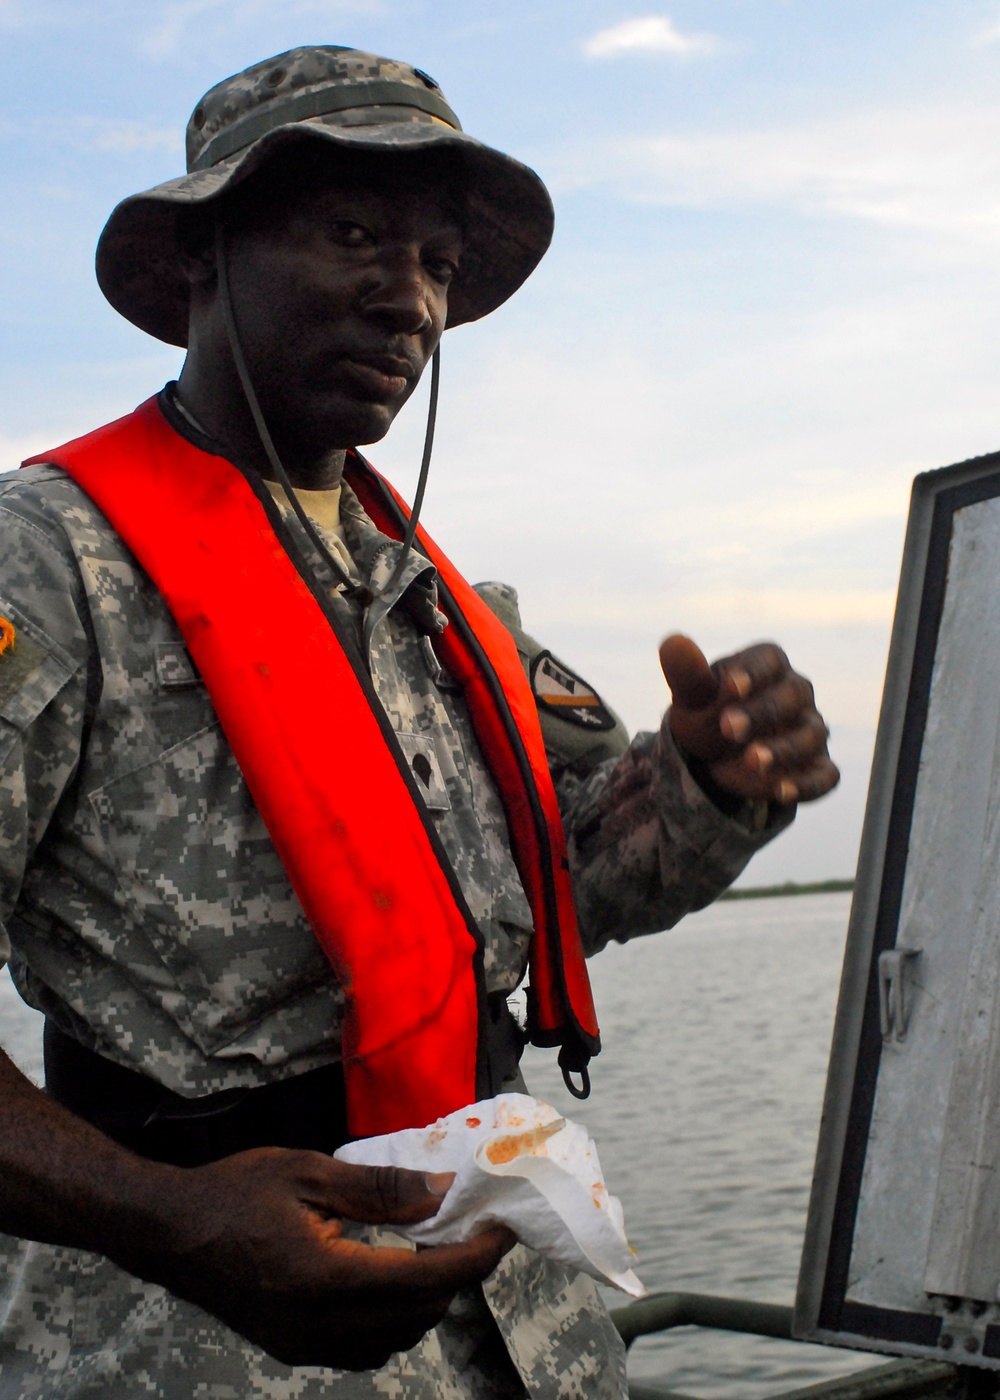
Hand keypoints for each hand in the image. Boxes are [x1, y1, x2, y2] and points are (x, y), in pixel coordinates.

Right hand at [137, 1149, 514, 1370]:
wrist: (168, 1232)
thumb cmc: (235, 1192)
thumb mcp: (310, 1173)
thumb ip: (380, 1189)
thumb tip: (443, 1191)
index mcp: (325, 1278)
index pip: (424, 1280)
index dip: (473, 1258)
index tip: (503, 1231)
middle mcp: (319, 1324)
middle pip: (418, 1314)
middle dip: (454, 1275)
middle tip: (468, 1229)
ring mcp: (305, 1345)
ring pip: (395, 1338)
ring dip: (424, 1300)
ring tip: (429, 1248)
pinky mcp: (293, 1349)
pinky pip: (364, 1348)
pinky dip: (391, 1319)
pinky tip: (387, 1278)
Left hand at [659, 634, 838, 805]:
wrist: (717, 753)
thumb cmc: (708, 711)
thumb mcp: (692, 695)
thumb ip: (686, 673)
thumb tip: (673, 642)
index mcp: (767, 665)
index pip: (769, 661)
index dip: (752, 672)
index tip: (729, 685)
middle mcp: (796, 693)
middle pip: (793, 696)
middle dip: (762, 712)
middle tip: (728, 728)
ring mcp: (810, 729)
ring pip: (810, 735)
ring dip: (783, 750)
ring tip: (752, 761)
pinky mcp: (817, 766)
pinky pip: (823, 776)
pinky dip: (806, 784)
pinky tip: (780, 791)